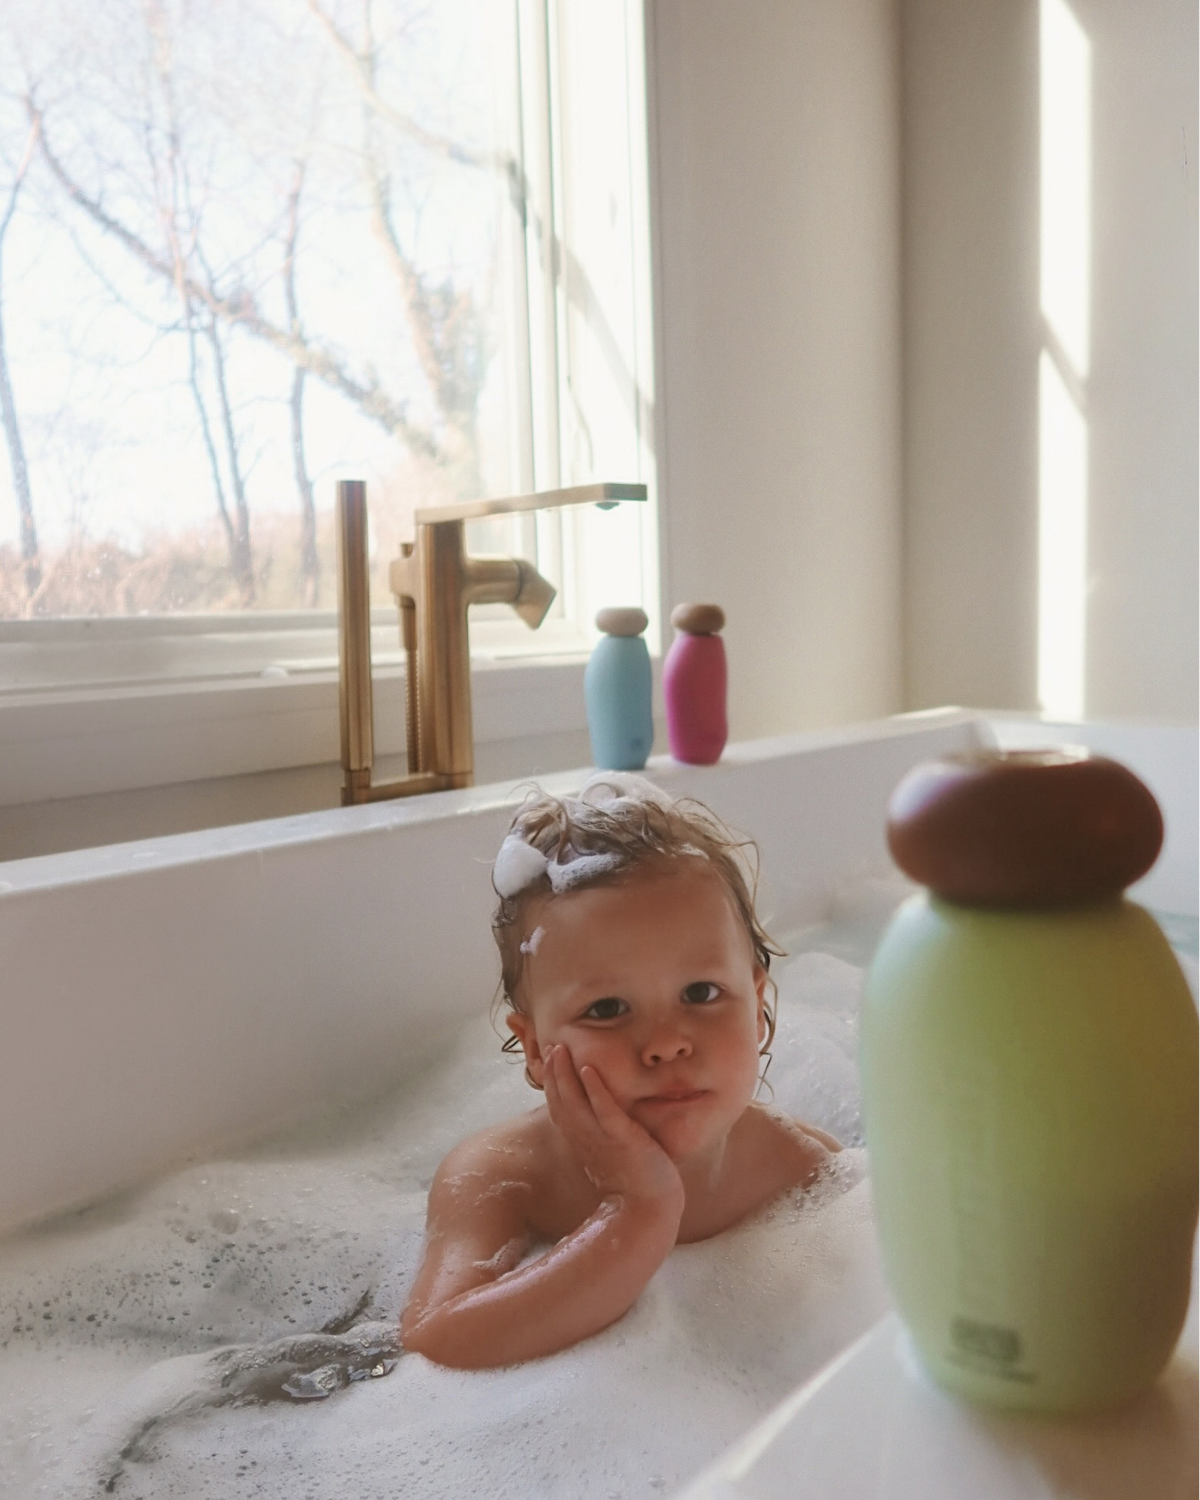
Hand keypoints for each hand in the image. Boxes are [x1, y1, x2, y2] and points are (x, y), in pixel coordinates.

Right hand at [542, 1045, 683, 1208]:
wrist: (650, 1209)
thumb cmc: (635, 1185)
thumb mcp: (609, 1157)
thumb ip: (600, 1139)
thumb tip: (598, 1125)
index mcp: (582, 1143)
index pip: (559, 1109)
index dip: (551, 1084)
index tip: (548, 1061)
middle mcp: (586, 1140)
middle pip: (560, 1101)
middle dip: (553, 1073)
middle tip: (551, 1048)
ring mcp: (602, 1139)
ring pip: (575, 1102)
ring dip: (565, 1074)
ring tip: (560, 1050)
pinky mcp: (622, 1139)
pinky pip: (604, 1110)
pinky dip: (595, 1089)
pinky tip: (589, 1069)